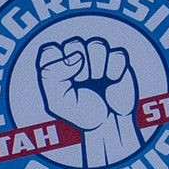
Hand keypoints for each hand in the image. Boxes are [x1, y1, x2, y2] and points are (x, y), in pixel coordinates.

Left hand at [36, 34, 138, 167]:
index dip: (57, 66)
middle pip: (74, 44)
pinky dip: (114, 70)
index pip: (50, 50)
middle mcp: (77, 55)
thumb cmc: (81, 113)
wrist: (107, 125)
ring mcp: (98, 56)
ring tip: (96, 81)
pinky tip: (111, 81)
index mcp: (58, 64)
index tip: (64, 84)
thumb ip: (53, 76)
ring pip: (96, 44)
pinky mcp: (118, 60)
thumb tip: (77, 57)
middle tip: (81, 83)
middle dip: (78, 68)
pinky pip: (117, 54)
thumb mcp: (56, 102)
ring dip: (96, 67)